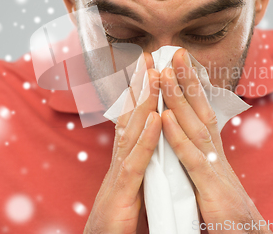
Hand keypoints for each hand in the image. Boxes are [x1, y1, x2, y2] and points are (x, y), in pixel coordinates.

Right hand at [84, 52, 160, 233]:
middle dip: (140, 85)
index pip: (132, 120)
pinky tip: (156, 117)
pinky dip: (147, 138)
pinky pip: (137, 161)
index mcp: (125, 160)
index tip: (150, 69)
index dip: (140, 94)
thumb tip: (147, 150)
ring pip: (132, 131)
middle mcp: (120, 160)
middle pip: (130, 117)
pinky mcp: (122, 192)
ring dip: (144, 101)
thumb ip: (138, 166)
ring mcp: (119, 174)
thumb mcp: (130, 187)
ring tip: (155, 73)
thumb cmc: (115, 221)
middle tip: (149, 56)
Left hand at [160, 49, 272, 233]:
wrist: (245, 232)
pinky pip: (190, 157)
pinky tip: (164, 116)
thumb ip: (199, 154)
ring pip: (194, 125)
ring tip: (164, 72)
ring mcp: (213, 166)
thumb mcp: (210, 174)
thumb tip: (190, 135)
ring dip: (179, 97)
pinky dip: (177, 136)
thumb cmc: (225, 206)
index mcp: (212, 150)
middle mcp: (214, 152)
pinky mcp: (209, 186)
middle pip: (200, 109)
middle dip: (187, 79)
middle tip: (175, 51)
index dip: (191, 86)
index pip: (201, 111)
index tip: (179, 63)